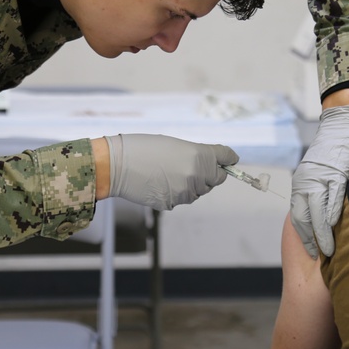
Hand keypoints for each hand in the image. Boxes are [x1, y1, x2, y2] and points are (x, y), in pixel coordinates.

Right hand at [105, 134, 237, 210]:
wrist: (118, 164)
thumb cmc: (144, 148)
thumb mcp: (176, 145)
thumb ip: (197, 155)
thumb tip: (209, 167)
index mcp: (200, 155)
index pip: (226, 157)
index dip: (228, 158)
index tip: (230, 160)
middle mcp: (197, 174)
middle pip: (216, 178)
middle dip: (209, 174)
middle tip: (191, 166)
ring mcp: (186, 191)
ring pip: (199, 191)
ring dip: (192, 184)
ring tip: (170, 173)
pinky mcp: (173, 203)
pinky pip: (182, 199)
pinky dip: (177, 193)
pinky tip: (161, 183)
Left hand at [291, 105, 348, 257]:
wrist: (343, 122)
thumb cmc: (335, 148)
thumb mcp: (320, 170)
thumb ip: (319, 189)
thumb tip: (323, 212)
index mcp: (301, 182)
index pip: (298, 216)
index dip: (304, 235)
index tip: (310, 251)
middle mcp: (306, 182)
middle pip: (304, 218)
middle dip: (310, 240)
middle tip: (318, 257)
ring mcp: (321, 178)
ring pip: (318, 213)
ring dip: (323, 234)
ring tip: (329, 251)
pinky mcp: (337, 173)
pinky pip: (334, 199)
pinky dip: (334, 216)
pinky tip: (337, 230)